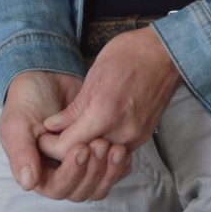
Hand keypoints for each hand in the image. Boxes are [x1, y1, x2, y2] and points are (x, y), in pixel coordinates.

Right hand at [0, 70, 131, 202]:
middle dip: (92, 171)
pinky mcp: (96, 156)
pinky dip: (118, 165)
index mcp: (37, 172)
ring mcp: (79, 166)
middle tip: (100, 145)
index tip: (80, 150)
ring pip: (98, 185)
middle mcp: (59, 173)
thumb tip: (28, 183)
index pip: (57, 188)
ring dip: (108, 171)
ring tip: (114, 148)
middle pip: (81, 191)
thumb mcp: (17, 124)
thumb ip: (21, 153)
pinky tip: (122, 150)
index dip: (71, 174)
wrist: (47, 78)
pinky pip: (111, 172)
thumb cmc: (27, 101)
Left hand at [42, 26, 181, 162]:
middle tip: (55, 138)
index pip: (68, 147)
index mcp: (105, 114)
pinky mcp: (143, 137)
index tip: (43, 137)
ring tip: (74, 135)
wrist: (166, 54)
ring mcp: (135, 136)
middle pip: (85, 156)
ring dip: (86, 150)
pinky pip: (117, 151)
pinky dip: (103, 146)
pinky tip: (94, 134)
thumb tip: (53, 127)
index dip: (51, 145)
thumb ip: (73, 110)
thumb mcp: (94, 76)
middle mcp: (122, 132)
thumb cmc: (130, 55)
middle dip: (67, 150)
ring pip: (102, 157)